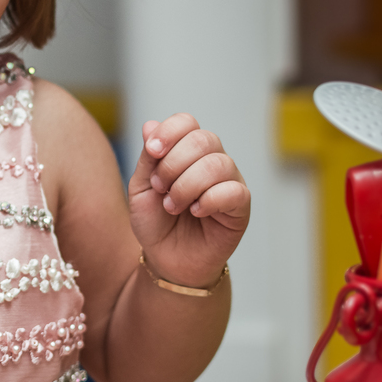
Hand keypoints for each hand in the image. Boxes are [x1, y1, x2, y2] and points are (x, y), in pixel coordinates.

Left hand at [128, 114, 250, 288]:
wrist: (166, 259)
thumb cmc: (155, 222)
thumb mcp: (141, 188)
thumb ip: (148, 158)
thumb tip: (150, 125)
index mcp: (187, 150)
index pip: (187, 122)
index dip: (169, 132)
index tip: (152, 152)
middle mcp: (212, 160)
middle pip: (203, 139)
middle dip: (173, 164)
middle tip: (160, 188)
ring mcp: (229, 181)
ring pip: (217, 164)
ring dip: (186, 186)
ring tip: (172, 206)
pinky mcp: (240, 206)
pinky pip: (233, 191)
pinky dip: (209, 200)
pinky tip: (195, 211)